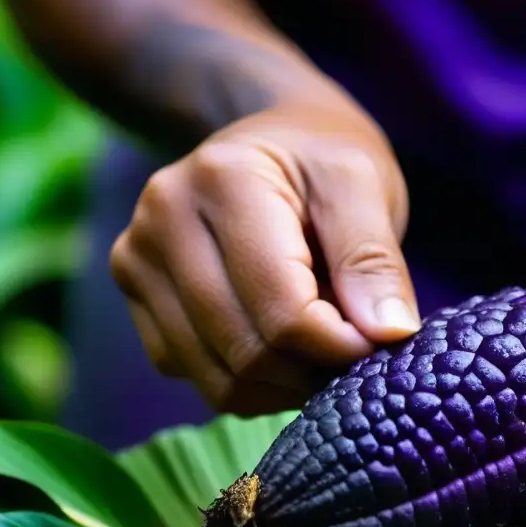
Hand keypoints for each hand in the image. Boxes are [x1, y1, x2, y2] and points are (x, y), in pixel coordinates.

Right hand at [110, 86, 419, 415]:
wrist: (270, 139)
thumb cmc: (322, 159)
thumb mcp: (365, 185)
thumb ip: (376, 259)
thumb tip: (388, 334)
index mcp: (222, 181)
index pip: (282, 310)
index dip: (338, 346)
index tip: (380, 344)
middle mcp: (162, 222)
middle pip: (246, 352)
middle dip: (313, 372)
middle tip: (359, 359)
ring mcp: (137, 262)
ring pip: (219, 380)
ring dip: (284, 387)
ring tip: (324, 353)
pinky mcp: (137, 299)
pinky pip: (200, 379)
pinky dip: (253, 385)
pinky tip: (285, 351)